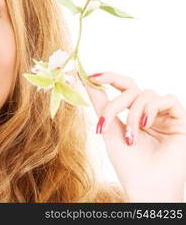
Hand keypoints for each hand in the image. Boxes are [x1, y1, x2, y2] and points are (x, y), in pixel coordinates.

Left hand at [81, 71, 185, 201]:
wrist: (148, 186)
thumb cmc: (128, 163)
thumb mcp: (109, 129)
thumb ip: (100, 103)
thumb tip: (84, 78)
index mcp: (133, 114)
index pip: (122, 88)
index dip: (108, 78)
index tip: (90, 75)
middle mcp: (150, 112)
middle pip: (131, 88)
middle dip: (116, 102)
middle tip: (106, 120)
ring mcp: (165, 116)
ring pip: (146, 94)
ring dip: (134, 113)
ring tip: (131, 136)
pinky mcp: (180, 120)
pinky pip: (167, 99)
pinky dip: (153, 109)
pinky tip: (147, 125)